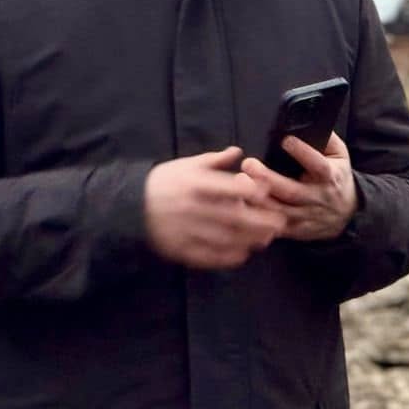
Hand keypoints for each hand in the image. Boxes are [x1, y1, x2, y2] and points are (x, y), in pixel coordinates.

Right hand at [143, 147, 284, 269]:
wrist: (128, 206)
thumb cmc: (163, 182)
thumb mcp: (186, 166)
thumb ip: (214, 161)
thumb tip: (238, 152)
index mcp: (195, 184)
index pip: (230, 187)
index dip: (253, 191)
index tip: (267, 193)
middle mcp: (193, 208)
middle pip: (234, 217)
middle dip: (261, 221)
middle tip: (279, 223)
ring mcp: (187, 231)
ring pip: (226, 239)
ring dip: (250, 240)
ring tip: (266, 239)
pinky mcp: (181, 249)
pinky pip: (209, 256)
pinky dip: (228, 257)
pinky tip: (243, 254)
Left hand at [240, 133, 357, 241]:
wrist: (347, 214)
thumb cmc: (337, 179)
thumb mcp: (340, 156)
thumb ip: (327, 139)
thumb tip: (312, 121)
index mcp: (330, 177)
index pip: (318, 165)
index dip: (303, 152)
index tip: (286, 140)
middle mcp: (318, 198)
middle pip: (291, 191)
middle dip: (268, 178)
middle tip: (248, 164)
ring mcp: (306, 216)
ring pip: (279, 210)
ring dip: (257, 197)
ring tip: (240, 181)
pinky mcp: (296, 230)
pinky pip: (274, 227)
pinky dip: (257, 217)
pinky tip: (243, 204)